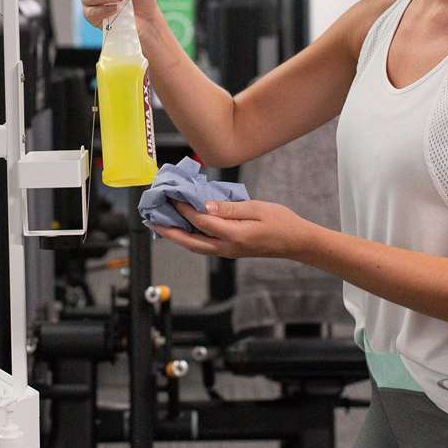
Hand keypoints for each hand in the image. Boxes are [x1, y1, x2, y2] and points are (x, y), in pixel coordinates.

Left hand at [153, 199, 317, 259]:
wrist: (296, 242)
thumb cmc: (281, 222)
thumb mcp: (257, 208)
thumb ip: (230, 208)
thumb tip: (205, 206)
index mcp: (234, 235)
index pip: (201, 221)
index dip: (184, 208)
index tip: (172, 196)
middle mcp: (227, 247)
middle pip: (190, 241)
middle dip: (169, 230)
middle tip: (151, 219)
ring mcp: (227, 252)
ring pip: (194, 247)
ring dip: (176, 236)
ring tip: (161, 224)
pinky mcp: (229, 251)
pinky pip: (203, 246)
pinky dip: (189, 238)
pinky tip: (183, 228)